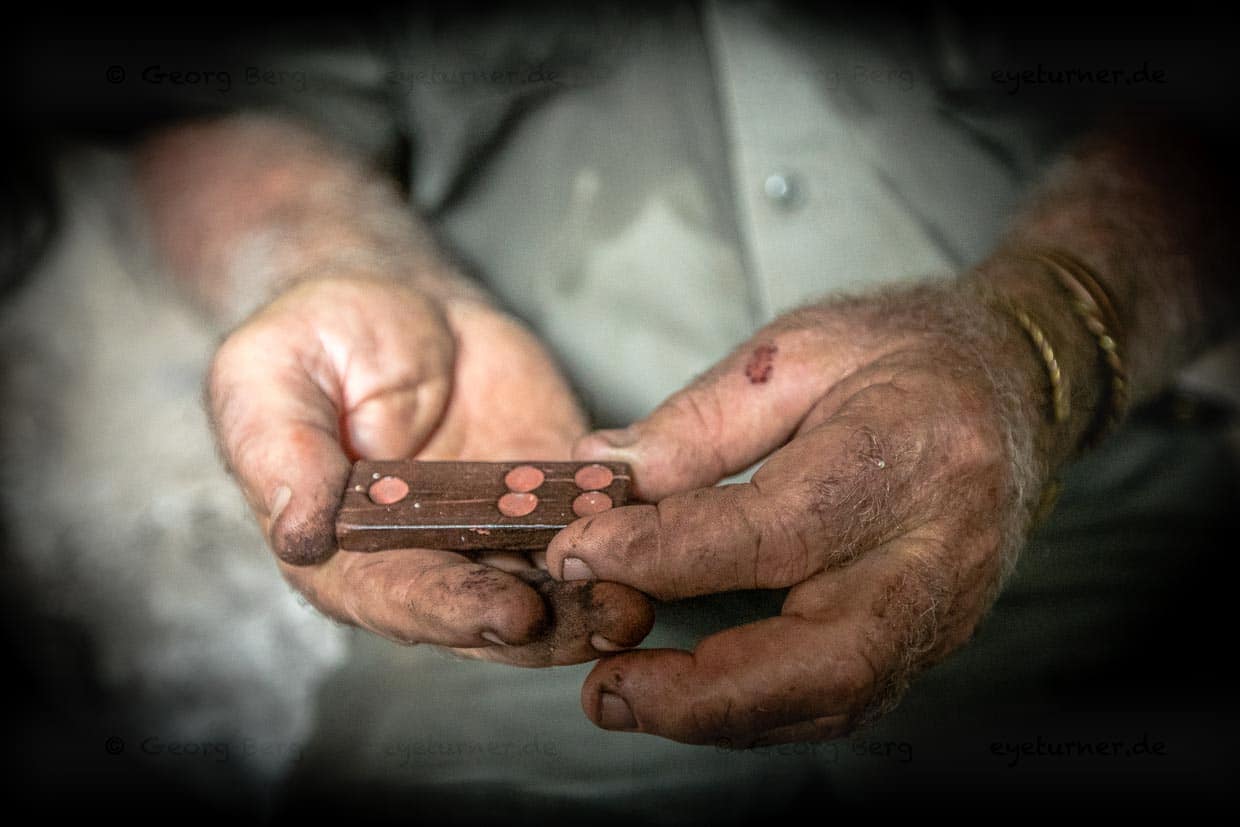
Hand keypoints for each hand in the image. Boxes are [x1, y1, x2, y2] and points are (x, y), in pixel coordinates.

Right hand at [207, 275, 653, 665]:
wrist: (393, 297)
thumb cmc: (315, 338)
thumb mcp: (269, 378)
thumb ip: (280, 454)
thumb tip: (297, 534)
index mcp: (351, 554)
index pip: (403, 602)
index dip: (456, 613)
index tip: (510, 613)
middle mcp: (430, 556)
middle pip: (493, 610)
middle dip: (556, 623)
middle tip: (612, 616)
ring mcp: (497, 525)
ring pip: (553, 579)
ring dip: (601, 594)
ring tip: (646, 595)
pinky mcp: (550, 486)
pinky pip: (592, 514)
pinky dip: (626, 528)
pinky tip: (660, 530)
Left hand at [547, 282, 1051, 742]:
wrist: (1014, 381)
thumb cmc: (905, 352)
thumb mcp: (800, 350)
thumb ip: (701, 421)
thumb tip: (603, 473)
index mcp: (912, 450)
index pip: (773, 531)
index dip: (662, 553)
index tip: (575, 552)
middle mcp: (942, 547)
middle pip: (830, 658)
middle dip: (705, 693)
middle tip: (605, 691)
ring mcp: (949, 604)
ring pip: (840, 698)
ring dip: (724, 715)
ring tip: (626, 697)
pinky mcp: (935, 634)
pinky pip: (847, 695)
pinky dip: (760, 708)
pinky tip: (693, 693)